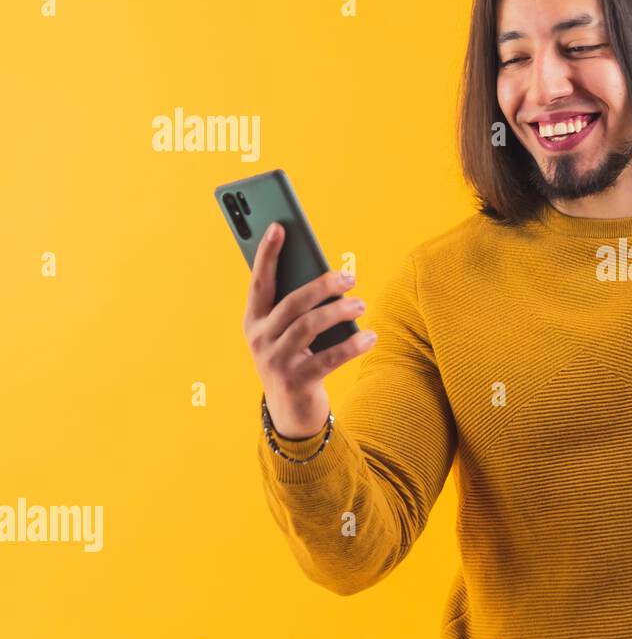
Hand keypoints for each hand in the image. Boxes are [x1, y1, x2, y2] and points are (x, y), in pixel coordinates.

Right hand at [243, 221, 376, 439]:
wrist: (290, 412)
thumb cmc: (295, 359)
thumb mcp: (288, 333)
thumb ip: (298, 307)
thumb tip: (328, 277)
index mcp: (253, 322)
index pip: (260, 282)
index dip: (268, 254)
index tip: (279, 227)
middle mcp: (259, 339)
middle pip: (291, 303)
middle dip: (321, 285)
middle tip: (348, 277)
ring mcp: (275, 362)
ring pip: (309, 327)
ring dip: (339, 311)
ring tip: (361, 304)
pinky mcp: (296, 382)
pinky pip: (328, 358)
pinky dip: (352, 345)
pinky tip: (371, 336)